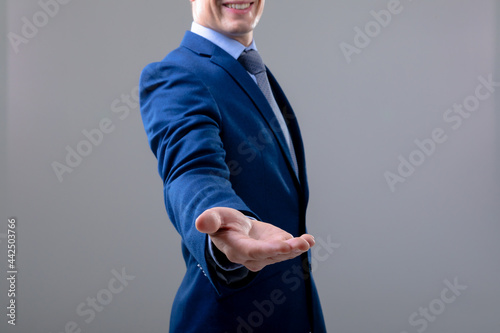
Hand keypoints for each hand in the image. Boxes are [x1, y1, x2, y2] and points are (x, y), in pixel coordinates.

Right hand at [195, 207, 314, 271]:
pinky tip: (310, 239)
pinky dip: (301, 245)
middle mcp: (252, 256)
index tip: (282, 244)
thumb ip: (210, 221)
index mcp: (236, 248)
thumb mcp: (215, 217)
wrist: (234, 229)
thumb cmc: (223, 222)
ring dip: (296, 248)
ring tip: (308, 241)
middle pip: (271, 255)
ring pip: (282, 254)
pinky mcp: (276, 249)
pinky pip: (289, 250)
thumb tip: (200, 223)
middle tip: (301, 244)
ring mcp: (266, 255)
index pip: (252, 252)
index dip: (268, 249)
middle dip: (286, 249)